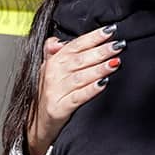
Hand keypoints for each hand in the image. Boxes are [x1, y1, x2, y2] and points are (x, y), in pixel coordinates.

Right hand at [26, 25, 124, 154]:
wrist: (36, 123)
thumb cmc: (48, 94)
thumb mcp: (47, 70)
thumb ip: (52, 52)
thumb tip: (57, 41)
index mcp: (53, 62)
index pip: (75, 45)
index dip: (93, 37)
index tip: (111, 31)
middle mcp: (53, 74)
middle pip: (80, 59)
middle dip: (101, 51)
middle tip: (118, 46)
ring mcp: (56, 91)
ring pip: (81, 76)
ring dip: (99, 69)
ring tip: (115, 62)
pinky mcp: (60, 108)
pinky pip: (78, 97)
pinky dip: (91, 90)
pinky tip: (103, 83)